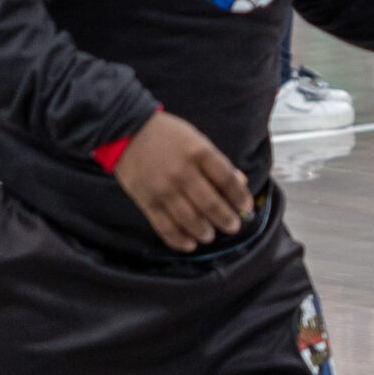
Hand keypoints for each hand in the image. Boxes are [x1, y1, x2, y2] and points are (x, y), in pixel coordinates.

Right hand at [113, 109, 252, 250]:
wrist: (127, 131)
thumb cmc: (167, 136)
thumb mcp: (197, 140)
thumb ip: (218, 162)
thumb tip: (241, 182)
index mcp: (198, 153)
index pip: (226, 179)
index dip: (240, 196)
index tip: (246, 206)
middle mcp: (182, 172)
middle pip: (210, 203)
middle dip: (226, 219)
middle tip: (233, 226)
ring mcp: (163, 188)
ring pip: (189, 219)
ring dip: (204, 231)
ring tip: (210, 235)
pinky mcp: (147, 201)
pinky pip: (165, 227)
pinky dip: (179, 239)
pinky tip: (189, 243)